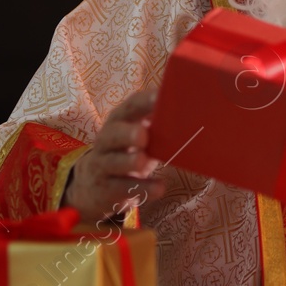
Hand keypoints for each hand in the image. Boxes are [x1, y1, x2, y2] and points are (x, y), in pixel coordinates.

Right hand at [62, 88, 163, 222]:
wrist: (94, 186)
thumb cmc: (127, 152)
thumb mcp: (139, 136)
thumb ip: (157, 125)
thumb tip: (191, 111)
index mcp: (119, 121)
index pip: (130, 107)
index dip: (144, 102)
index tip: (160, 96)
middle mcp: (107, 140)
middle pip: (113, 134)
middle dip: (127, 133)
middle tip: (143, 135)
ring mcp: (103, 165)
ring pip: (113, 162)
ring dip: (129, 161)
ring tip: (142, 160)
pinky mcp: (106, 189)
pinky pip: (123, 188)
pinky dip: (143, 188)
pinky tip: (159, 188)